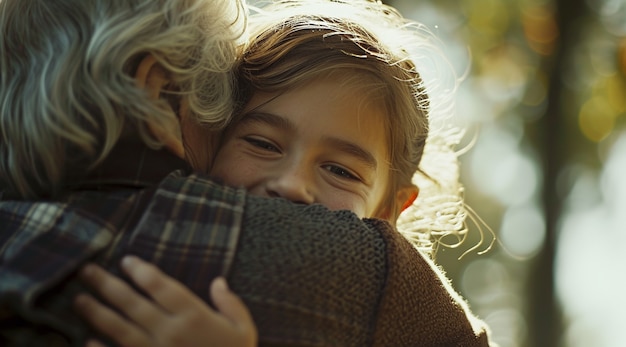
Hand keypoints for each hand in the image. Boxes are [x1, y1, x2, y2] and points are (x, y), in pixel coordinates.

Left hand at [74, 256, 256, 346]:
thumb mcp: (243, 329)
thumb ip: (230, 304)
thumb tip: (218, 282)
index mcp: (194, 316)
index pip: (161, 286)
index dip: (142, 271)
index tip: (126, 261)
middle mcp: (170, 331)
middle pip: (133, 303)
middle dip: (107, 285)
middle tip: (87, 270)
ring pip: (120, 329)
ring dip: (97, 313)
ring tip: (79, 300)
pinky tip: (86, 342)